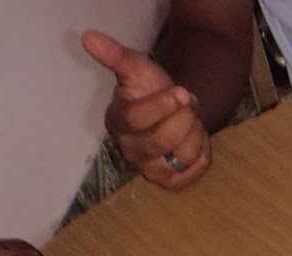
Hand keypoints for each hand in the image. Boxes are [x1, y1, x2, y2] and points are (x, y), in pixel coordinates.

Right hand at [83, 29, 211, 190]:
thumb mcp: (137, 67)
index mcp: (118, 123)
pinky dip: (203, 152)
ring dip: (195, 133)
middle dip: (183, 118)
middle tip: (186, 104)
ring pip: (182, 157)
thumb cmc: (150, 89)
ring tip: (188, 122)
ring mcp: (150, 170)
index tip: (181, 91)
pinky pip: (196, 168)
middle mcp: (130, 151)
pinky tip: (193, 140)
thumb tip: (89, 37)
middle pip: (162, 141)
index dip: (161, 106)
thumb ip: (115, 55)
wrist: (173, 109)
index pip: (136, 120)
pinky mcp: (172, 182)